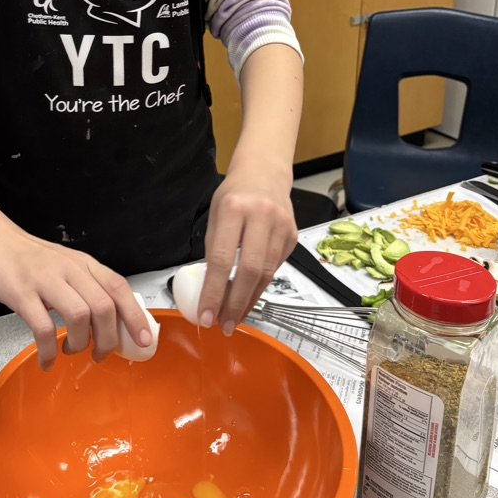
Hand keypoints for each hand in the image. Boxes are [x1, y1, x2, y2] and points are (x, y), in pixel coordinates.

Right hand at [0, 213, 152, 370]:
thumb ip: (82, 285)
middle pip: (104, 307)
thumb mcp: (61, 264)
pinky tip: (46, 359)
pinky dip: (48, 350)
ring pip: (79, 316)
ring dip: (79, 344)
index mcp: (82, 263)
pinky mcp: (20, 291)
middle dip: (108, 339)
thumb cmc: (24, 255)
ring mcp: (44, 279)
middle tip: (101, 355)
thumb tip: (105, 319)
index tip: (144, 340)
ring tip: (70, 351)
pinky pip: (42, 327)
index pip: (118, 287)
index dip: (135, 315)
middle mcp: (68, 269)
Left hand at [196, 167, 297, 334]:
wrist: (265, 171)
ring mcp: (281, 226)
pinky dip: (260, 286)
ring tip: (234, 318)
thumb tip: (209, 289)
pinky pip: (275, 268)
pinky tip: (248, 297)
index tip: (205, 315)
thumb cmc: (233, 193)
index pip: (221, 258)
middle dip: (234, 303)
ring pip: (265, 273)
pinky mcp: (292, 236)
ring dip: (248, 300)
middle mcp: (260, 215)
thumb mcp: (214, 213)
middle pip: (249, 270)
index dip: (213, 291)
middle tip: (223, 325)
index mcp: (232, 208)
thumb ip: (213, 247)